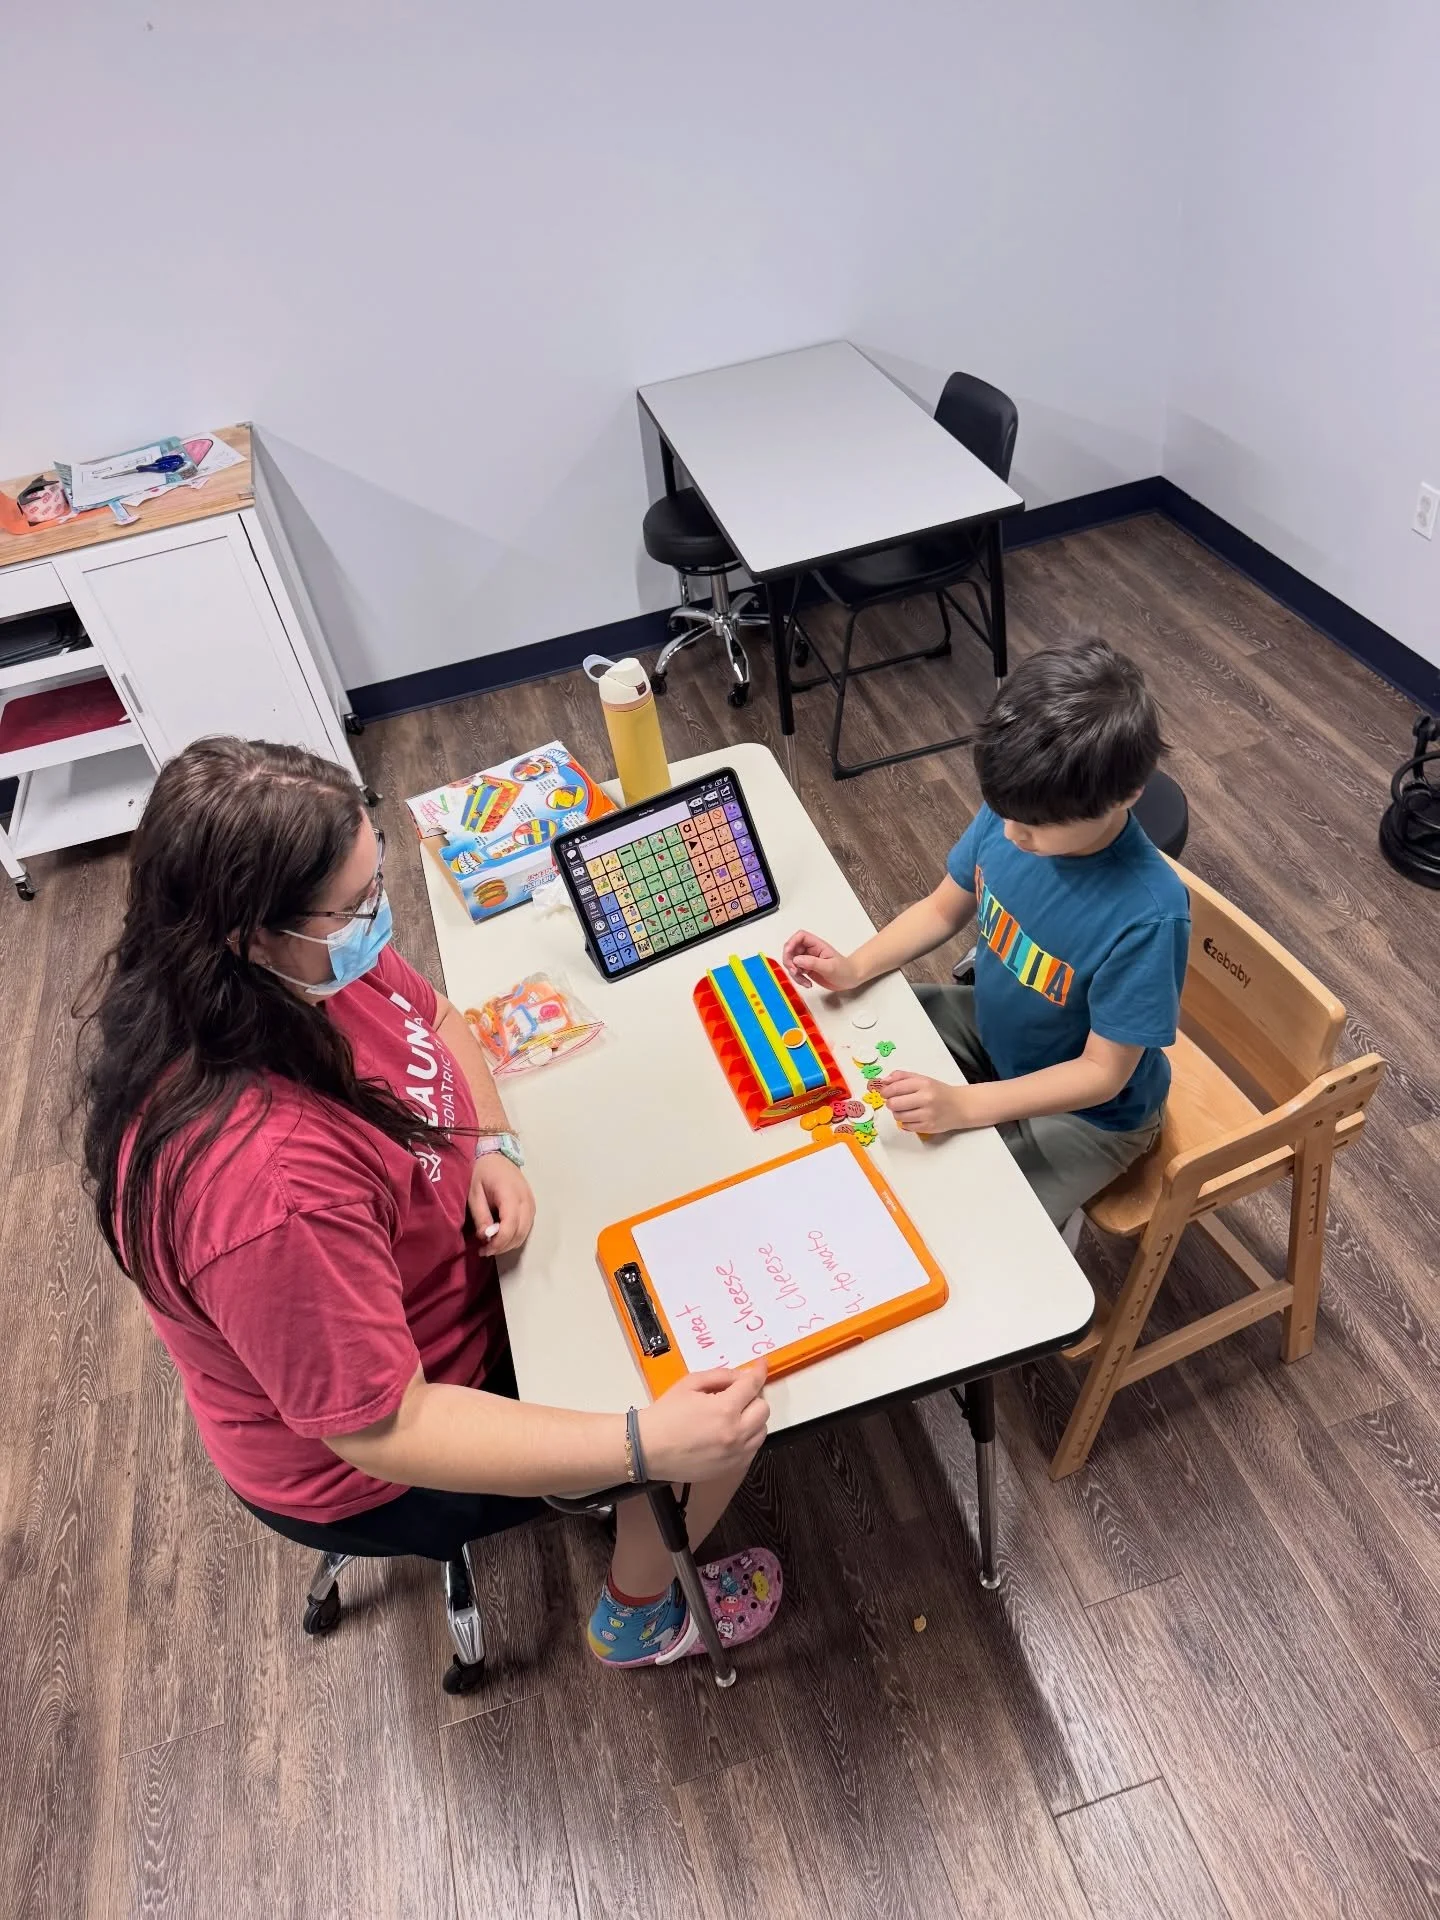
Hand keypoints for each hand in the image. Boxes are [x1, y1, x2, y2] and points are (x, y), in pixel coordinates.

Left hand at [468, 1152, 535, 1254]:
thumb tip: (485, 1237)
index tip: (484, 1249)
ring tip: (492, 1245)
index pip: (510, 1227)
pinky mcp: (532, 1207)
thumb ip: (480, 1215)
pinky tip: (502, 1236)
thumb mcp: (474, 1193)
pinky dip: (515, 1237)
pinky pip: (527, 1228)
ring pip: (525, 1233)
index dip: (499, 1243)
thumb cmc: (483, 1172)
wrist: (498, 1156)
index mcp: (510, 1195)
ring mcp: (532, 1204)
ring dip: (509, 1244)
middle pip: (520, 1233)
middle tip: (485, 1250)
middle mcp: (526, 1201)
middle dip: (502, 1247)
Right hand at [638, 1362, 770, 1482]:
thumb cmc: (665, 1415)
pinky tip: (729, 1433)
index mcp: (725, 1409)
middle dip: (753, 1397)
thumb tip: (742, 1376)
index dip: (758, 1372)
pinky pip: (752, 1450)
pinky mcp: (731, 1468)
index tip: (762, 1366)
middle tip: (737, 1395)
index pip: (752, 1386)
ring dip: (752, 1419)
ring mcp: (736, 1454)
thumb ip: (720, 1376)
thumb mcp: (690, 1384)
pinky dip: (747, 1438)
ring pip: (762, 1431)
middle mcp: (735, 1433)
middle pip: (763, 1409)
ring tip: (732, 1416)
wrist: (647, 1449)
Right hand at [783, 929, 859, 993]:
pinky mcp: (807, 969)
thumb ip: (812, 963)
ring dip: (794, 973)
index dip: (792, 943)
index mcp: (817, 945)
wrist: (850, 979)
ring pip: (792, 962)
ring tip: (804, 981)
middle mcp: (810, 951)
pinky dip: (798, 979)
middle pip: (792, 949)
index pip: (800, 937)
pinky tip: (807, 984)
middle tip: (794, 971)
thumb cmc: (845, 970)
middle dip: (789, 961)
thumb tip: (796, 960)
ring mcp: (808, 960)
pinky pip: (796, 972)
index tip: (788, 953)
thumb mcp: (829, 967)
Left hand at [877, 1071, 972, 1134]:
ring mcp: (927, 1114)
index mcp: (924, 1084)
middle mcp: (926, 1099)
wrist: (961, 1106)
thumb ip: (902, 1077)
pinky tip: (913, 1117)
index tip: (885, 1093)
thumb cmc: (939, 1092)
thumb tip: (883, 1082)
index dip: (886, 1091)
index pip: (895, 1088)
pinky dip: (905, 1122)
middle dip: (890, 1103)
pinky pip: (906, 1126)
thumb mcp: (922, 1079)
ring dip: (897, 1113)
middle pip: (894, 1104)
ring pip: (898, 1116)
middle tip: (894, 1102)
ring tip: (905, 1109)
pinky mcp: (928, 1127)